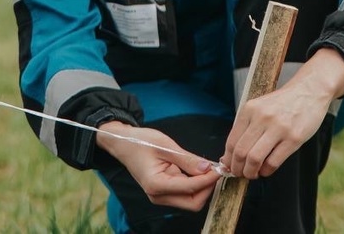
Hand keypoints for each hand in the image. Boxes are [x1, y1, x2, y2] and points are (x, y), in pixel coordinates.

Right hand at [97, 122, 220, 210]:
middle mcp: (158, 196)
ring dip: (203, 186)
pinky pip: (186, 193)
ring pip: (191, 199)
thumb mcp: (165, 145)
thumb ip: (187, 159)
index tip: (220, 168)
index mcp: (156, 185)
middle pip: (194, 202)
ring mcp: (161, 196)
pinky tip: (200, 169)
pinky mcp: (165, 192)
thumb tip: (208, 168)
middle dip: (208, 188)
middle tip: (216, 169)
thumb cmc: (140, 142)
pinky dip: (196, 183)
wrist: (124, 143)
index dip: (209, 179)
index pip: (191, 188)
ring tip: (210, 167)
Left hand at [221, 48, 343, 178]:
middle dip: (237, 169)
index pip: (232, 141)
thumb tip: (230, 155)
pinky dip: (267, 171)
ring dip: (251, 172)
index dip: (228, 159)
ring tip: (253, 174)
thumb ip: (246, 127)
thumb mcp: (259, 107)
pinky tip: (266, 169)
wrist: (309, 91)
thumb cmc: (283, 103)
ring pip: (254, 159)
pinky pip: (273, 162)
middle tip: (240, 174)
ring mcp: (278, 128)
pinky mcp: (294, 138)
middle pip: (241, 152)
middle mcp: (262, 118)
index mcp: (250, 110)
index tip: (229, 167)